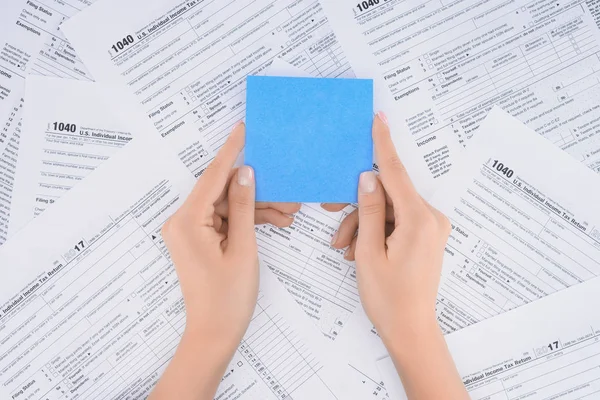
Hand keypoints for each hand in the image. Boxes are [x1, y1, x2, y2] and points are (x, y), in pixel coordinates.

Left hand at [151, 123, 274, 399]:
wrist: (214, 334)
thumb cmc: (227, 298)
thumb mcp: (242, 248)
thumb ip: (244, 207)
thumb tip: (245, 173)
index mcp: (187, 221)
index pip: (212, 177)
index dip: (231, 151)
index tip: (243, 128)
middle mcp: (182, 221)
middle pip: (223, 192)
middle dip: (256, 191)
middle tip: (286, 191)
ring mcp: (189, 231)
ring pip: (228, 206)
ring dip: (256, 208)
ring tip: (288, 212)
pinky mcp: (199, 239)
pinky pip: (225, 220)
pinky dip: (247, 221)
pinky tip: (275, 222)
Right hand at [349, 114, 465, 398]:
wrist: (411, 330)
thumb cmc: (388, 298)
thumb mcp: (369, 252)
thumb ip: (368, 211)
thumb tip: (367, 178)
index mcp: (419, 220)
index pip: (396, 173)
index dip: (383, 145)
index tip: (378, 119)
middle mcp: (430, 218)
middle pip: (387, 195)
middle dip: (358, 206)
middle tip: (329, 212)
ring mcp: (430, 228)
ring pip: (387, 210)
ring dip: (362, 224)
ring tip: (345, 248)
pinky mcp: (425, 236)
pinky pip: (395, 222)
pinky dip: (374, 231)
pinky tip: (357, 251)